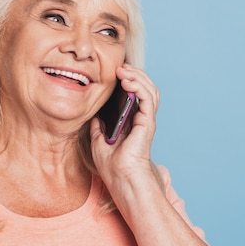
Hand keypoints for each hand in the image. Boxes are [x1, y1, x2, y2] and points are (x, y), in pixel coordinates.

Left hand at [89, 64, 159, 188]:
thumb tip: (94, 116)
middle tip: (121, 67)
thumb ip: (98, 127)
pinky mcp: (147, 122)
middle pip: (145, 88)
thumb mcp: (98, 141)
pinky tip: (128, 82)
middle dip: (135, 74)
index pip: (135, 94)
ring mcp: (146, 120)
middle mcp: (141, 119)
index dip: (129, 80)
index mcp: (131, 122)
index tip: (116, 72)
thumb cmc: (112, 166)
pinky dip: (139, 87)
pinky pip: (148, 98)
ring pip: (150, 90)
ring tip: (125, 71)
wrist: (120, 178)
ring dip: (138, 77)